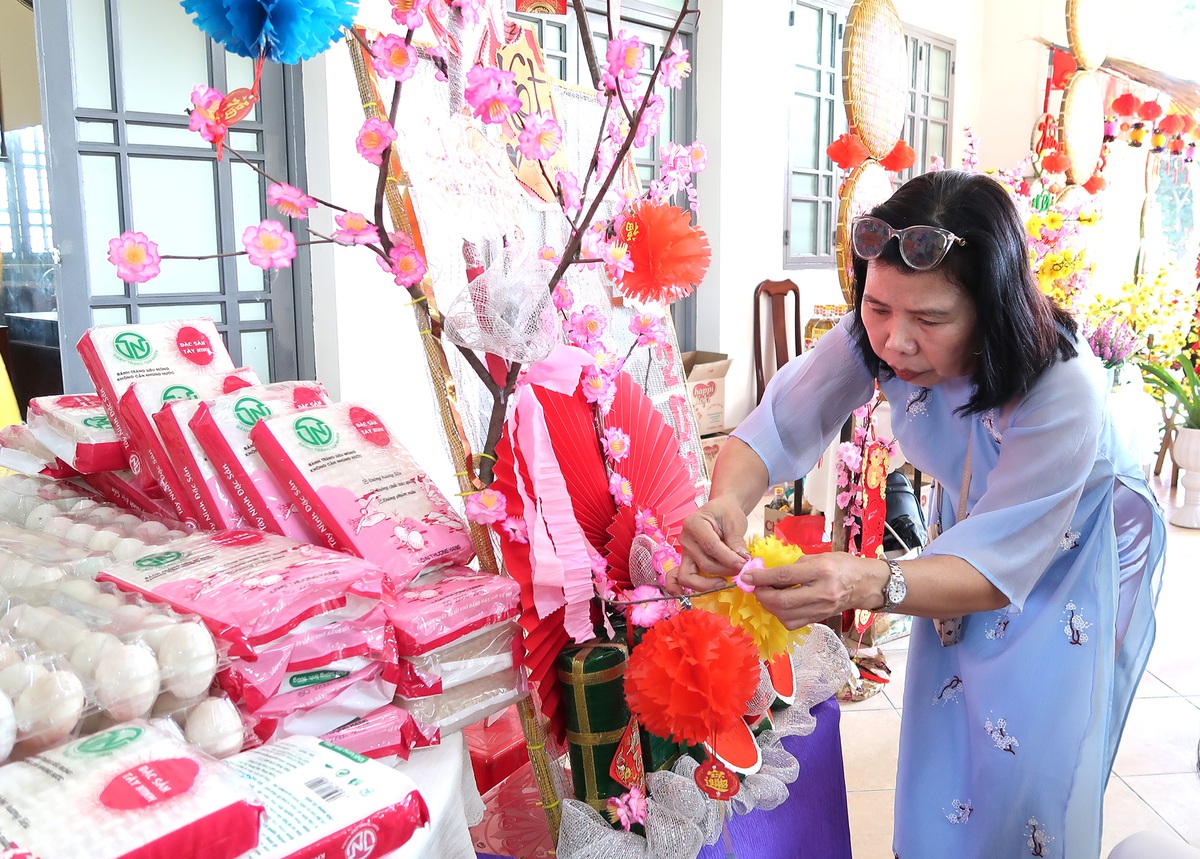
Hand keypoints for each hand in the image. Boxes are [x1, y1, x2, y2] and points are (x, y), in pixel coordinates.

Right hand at [670, 496, 749, 594]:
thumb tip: (742, 561)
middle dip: (725, 570)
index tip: (744, 564)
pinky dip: (688, 587)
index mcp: (694, 523)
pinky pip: (683, 577)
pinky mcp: (687, 561)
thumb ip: (736, 542)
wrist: (720, 510)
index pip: (711, 546)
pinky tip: (700, 590)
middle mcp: (685, 538)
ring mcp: (684, 552)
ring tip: (728, 579)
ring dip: (711, 582)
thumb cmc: (727, 513)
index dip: (728, 559)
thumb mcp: (735, 522)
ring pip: (691, 575)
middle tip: (743, 569)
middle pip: (704, 563)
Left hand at [740, 552, 882, 629]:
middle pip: (782, 601)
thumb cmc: (842, 565)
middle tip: (754, 587)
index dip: (761, 577)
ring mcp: (821, 609)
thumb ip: (794, 566)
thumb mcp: (819, 557)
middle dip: (762, 595)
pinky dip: (781, 615)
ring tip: (766, 594)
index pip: (784, 576)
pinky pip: (793, 622)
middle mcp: (822, 592)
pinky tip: (780, 604)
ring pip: (785, 616)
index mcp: (821, 571)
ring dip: (769, 606)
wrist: (866, 584)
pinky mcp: (820, 619)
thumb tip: (768, 573)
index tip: (746, 576)